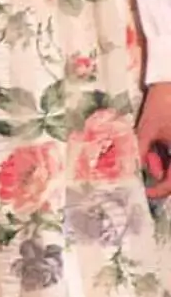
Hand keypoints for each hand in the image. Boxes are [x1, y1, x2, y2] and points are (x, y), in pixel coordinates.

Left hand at [141, 83, 170, 202]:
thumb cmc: (163, 104)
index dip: (159, 191)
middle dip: (160, 173)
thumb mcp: (147, 129)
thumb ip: (140, 151)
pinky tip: (156, 145)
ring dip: (163, 163)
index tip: (145, 191)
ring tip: (150, 148)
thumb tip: (131, 169)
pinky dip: (166, 155)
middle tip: (146, 162)